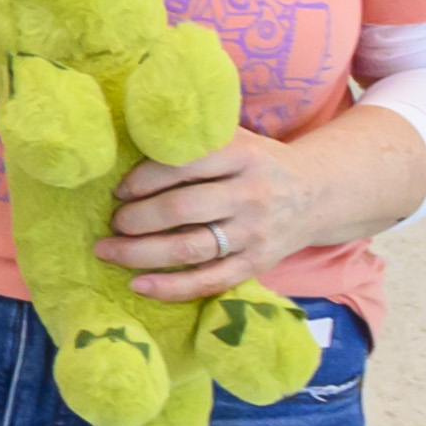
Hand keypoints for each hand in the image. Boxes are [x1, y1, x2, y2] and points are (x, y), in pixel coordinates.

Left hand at [105, 133, 312, 301]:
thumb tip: (132, 140)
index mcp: (242, 155)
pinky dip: (171, 287)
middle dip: (135, 219)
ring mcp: (255, 232)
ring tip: (108, 251)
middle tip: (112, 222)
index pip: (181, 166)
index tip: (119, 190)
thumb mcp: (236, 138)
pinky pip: (209, 281)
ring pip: (189, 248)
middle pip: (181, 210)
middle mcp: (250, 194)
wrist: (317, 193)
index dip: (142, 180)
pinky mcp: (257, 263)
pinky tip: (138, 285)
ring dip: (140, 253)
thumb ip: (194, 139)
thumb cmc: (257, 164)